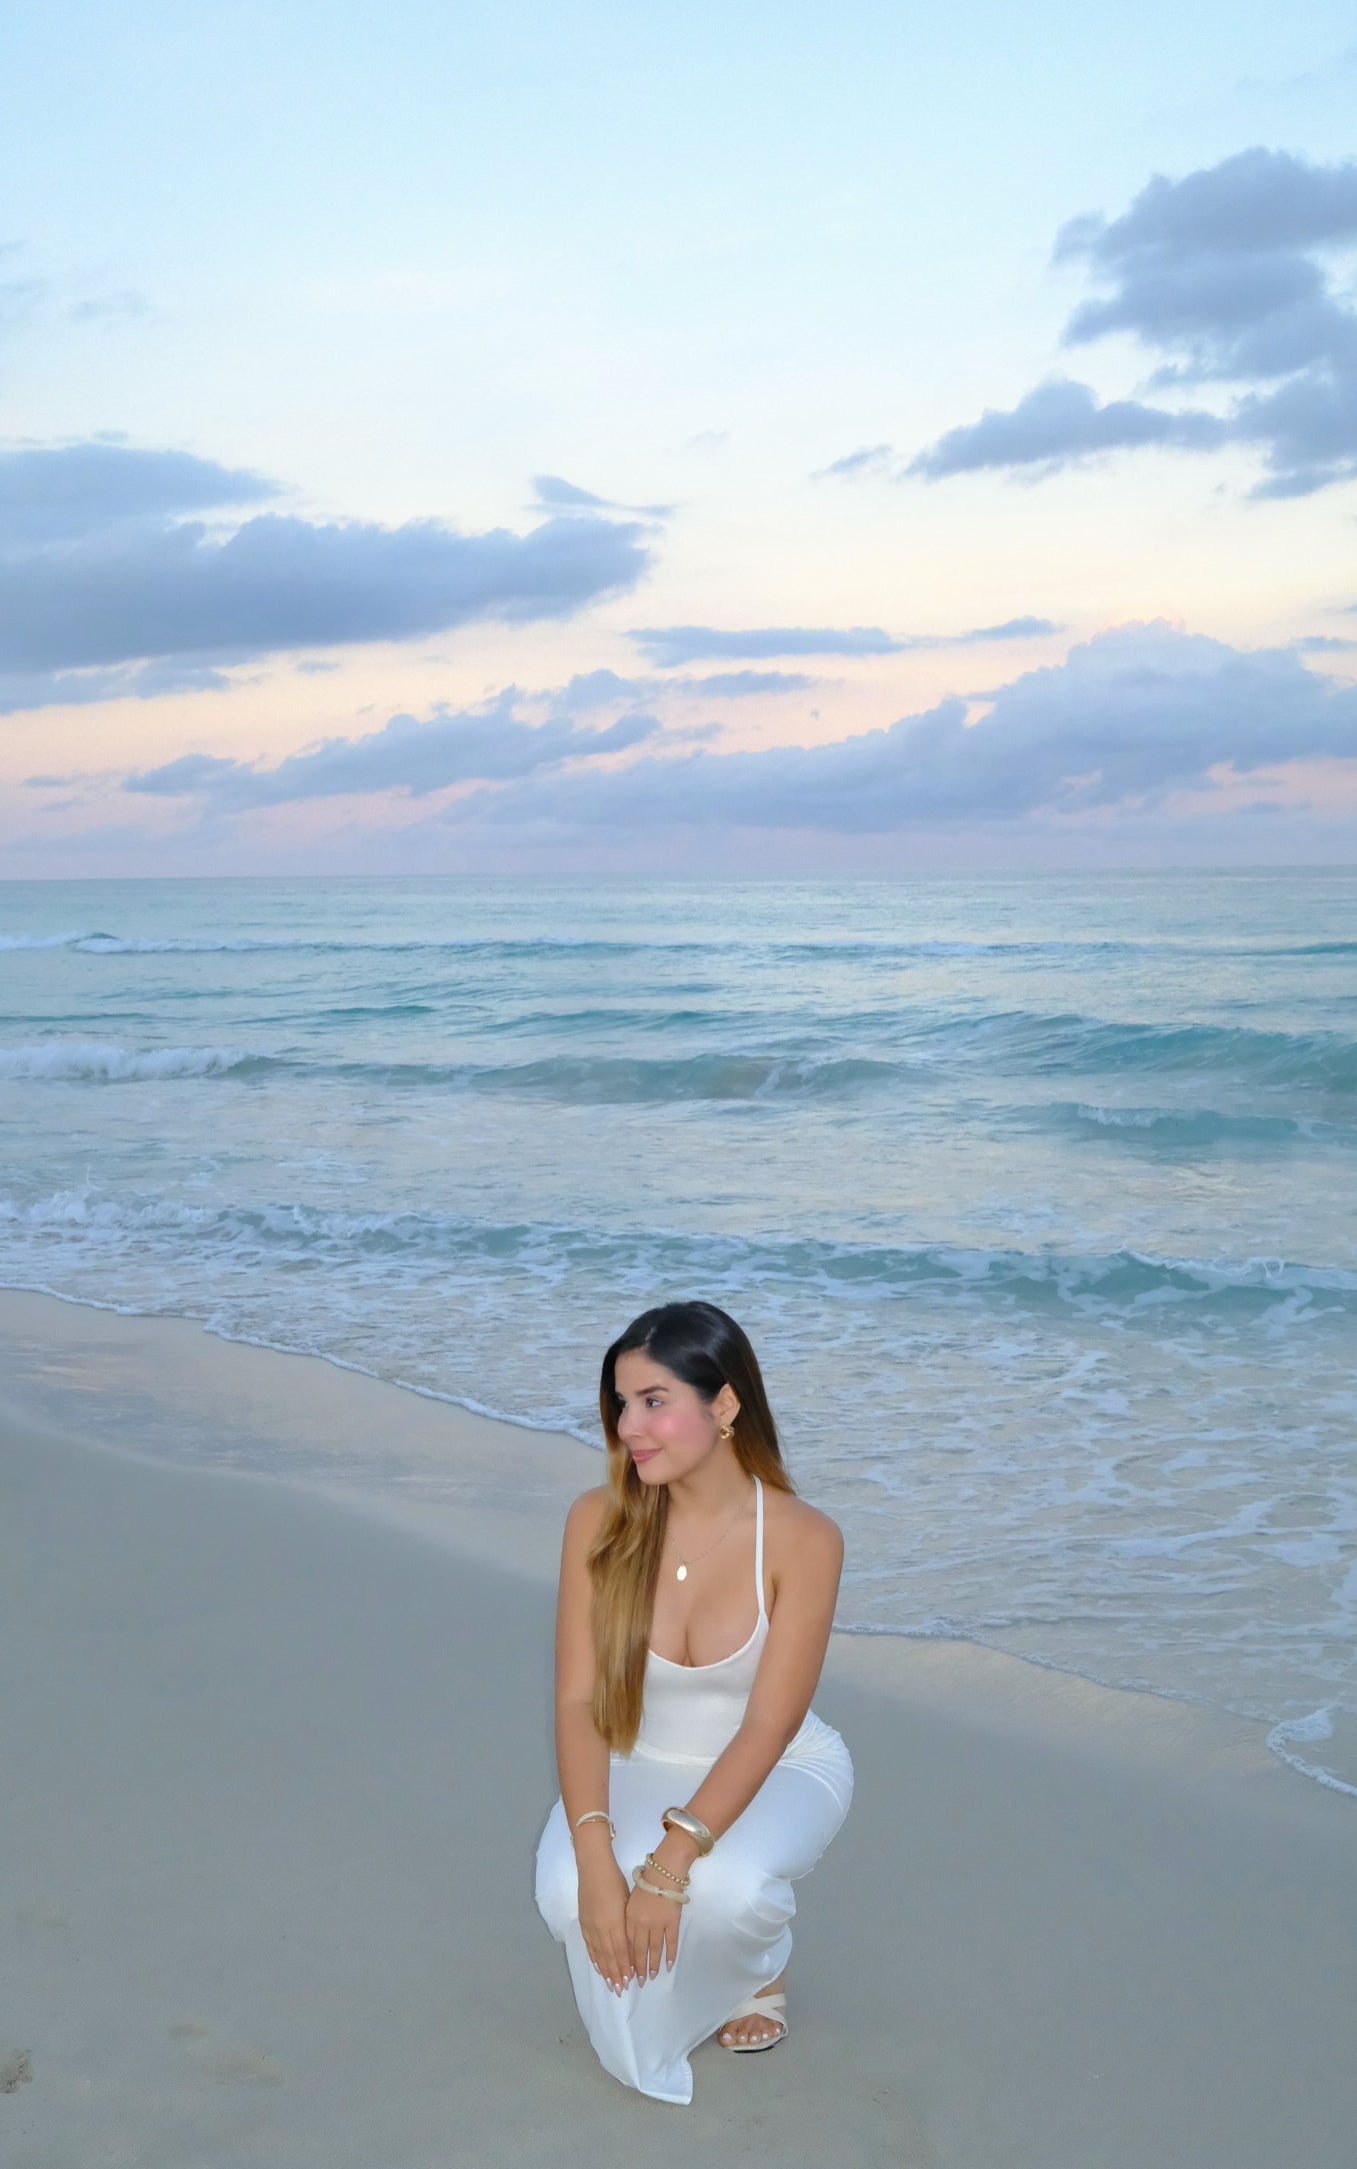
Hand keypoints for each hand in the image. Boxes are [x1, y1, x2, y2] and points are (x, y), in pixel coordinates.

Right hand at [576, 1852, 635, 1994]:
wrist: (593, 1868)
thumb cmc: (615, 1881)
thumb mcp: (627, 1902)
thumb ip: (628, 1924)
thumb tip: (632, 1943)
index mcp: (615, 1922)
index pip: (622, 1950)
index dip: (625, 1966)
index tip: (631, 1980)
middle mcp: (602, 1928)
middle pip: (610, 1956)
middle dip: (616, 1974)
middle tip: (621, 1990)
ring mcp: (591, 1926)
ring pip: (599, 1954)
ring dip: (605, 1970)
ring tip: (610, 1984)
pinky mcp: (583, 1922)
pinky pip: (589, 1945)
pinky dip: (594, 1958)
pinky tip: (598, 1966)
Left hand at [625, 1877, 681, 1981]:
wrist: (663, 1872)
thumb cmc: (645, 1882)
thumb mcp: (630, 1900)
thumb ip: (628, 1920)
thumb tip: (628, 1940)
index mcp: (629, 1917)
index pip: (626, 1944)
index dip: (627, 1960)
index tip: (627, 1973)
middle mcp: (642, 1923)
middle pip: (639, 1950)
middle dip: (639, 1968)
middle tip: (640, 1983)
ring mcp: (658, 1923)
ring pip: (654, 1949)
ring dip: (653, 1965)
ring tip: (652, 1977)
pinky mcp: (672, 1922)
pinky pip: (671, 1942)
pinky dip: (670, 1955)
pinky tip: (669, 1966)